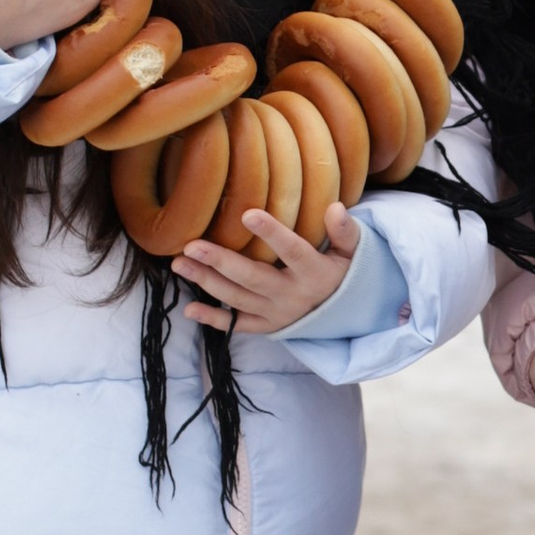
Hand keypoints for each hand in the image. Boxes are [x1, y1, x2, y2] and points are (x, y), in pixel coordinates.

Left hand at [173, 204, 360, 335]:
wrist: (346, 315)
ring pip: (238, 299)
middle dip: (221, 262)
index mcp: (315, 273)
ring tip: (180, 264)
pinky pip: (237, 325)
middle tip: (191, 246)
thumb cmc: (342, 271)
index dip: (272, 234)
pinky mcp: (266, 326)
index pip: (293, 251)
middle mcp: (292, 296)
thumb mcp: (353, 253)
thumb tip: (334, 207)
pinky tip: (189, 308)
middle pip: (253, 278)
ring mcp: (277, 314)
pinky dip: (213, 320)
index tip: (248, 214)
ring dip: (208, 283)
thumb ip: (345, 232)